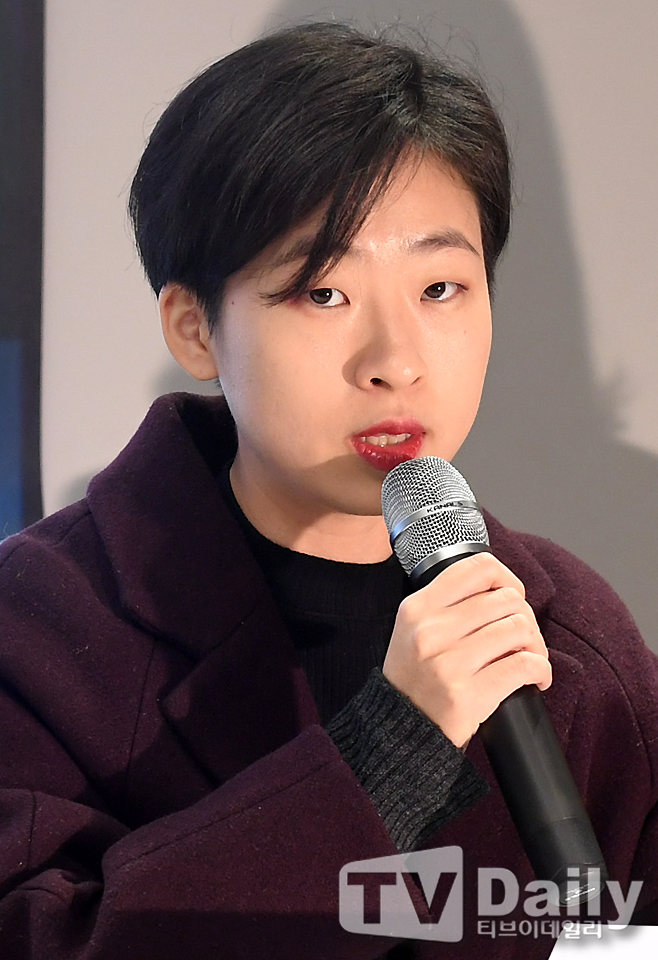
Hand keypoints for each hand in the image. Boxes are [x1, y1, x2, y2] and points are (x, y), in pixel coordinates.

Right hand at [382, 552, 551, 748]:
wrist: (400, 730)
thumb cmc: (415, 678)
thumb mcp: (414, 629)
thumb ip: (447, 604)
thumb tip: (504, 590)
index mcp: (417, 608)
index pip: (477, 568)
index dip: (506, 577)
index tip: (512, 595)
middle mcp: (430, 631)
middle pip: (506, 599)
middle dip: (525, 616)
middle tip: (522, 636)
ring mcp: (448, 663)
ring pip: (519, 629)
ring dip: (536, 644)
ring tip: (530, 657)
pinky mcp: (469, 695)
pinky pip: (525, 665)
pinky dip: (541, 669)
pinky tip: (537, 678)